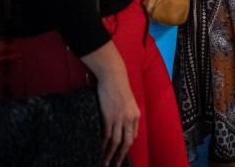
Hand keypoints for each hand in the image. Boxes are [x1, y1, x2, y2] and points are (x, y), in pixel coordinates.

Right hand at [83, 44, 139, 166]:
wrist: (113, 77)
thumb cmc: (119, 87)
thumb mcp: (129, 102)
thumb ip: (128, 114)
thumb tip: (122, 124)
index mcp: (136, 115)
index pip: (133, 136)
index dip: (127, 146)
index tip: (122, 154)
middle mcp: (130, 118)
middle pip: (126, 142)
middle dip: (120, 155)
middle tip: (115, 165)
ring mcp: (119, 118)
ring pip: (115, 141)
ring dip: (110, 154)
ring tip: (105, 163)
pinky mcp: (108, 116)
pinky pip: (106, 134)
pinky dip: (103, 144)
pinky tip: (99, 150)